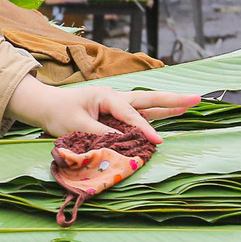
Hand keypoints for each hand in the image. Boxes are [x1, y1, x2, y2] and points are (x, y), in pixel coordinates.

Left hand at [4, 76, 200, 141]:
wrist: (45, 106)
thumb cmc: (58, 113)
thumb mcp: (76, 126)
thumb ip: (100, 135)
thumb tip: (121, 144)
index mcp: (106, 97)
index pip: (131, 114)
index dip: (144, 129)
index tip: (157, 142)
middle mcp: (115, 98)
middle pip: (148, 99)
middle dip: (172, 101)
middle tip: (196, 98)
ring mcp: (116, 106)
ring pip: (146, 106)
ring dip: (167, 106)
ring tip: (189, 104)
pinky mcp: (115, 115)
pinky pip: (138, 115)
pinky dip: (154, 116)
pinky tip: (169, 115)